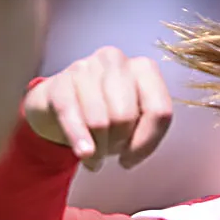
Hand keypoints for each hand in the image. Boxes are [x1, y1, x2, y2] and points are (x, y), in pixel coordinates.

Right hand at [23, 47, 177, 171]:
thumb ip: (145, 130)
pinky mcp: (60, 82)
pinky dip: (78, 140)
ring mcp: (86, 67)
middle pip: (125, 117)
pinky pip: (71, 116)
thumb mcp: (134, 122)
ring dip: (97, 148)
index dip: (147, 143)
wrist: (60, 105)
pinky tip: (84, 154)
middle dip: (117, 142)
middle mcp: (115, 60)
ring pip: (99, 121)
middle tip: (109, 148)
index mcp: (143, 68)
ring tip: (94, 153)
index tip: (131, 158)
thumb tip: (133, 151)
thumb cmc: (105, 114)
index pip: (159, 111)